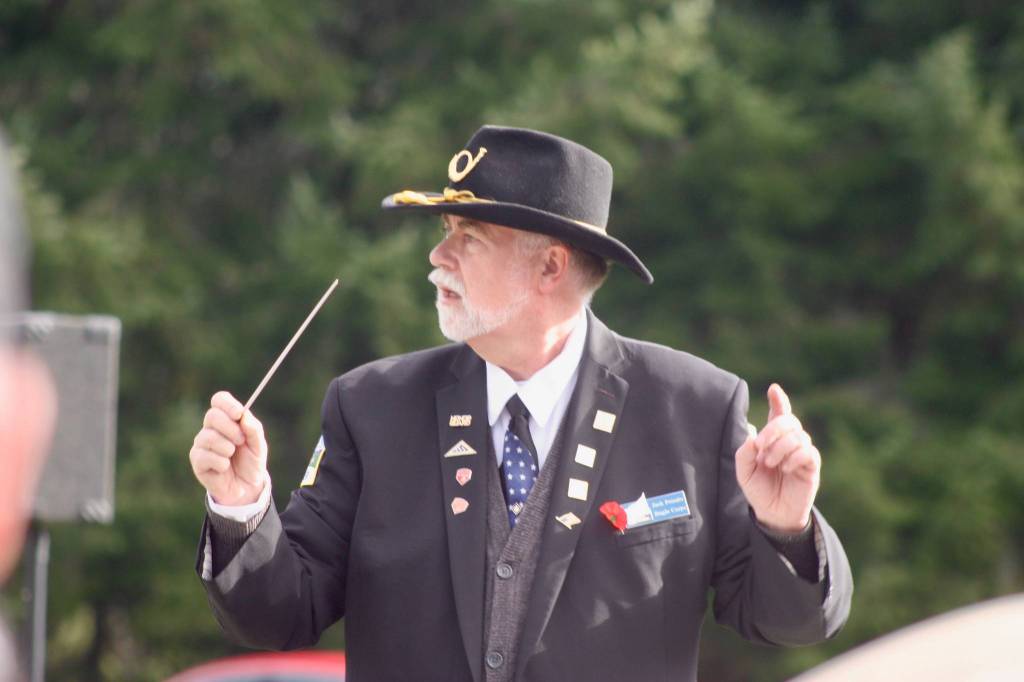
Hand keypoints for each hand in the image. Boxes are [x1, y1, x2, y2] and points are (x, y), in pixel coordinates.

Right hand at [189, 391, 267, 505]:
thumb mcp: (259, 445)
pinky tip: (224, 467)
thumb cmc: (251, 462)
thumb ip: (253, 429)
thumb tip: (244, 416)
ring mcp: (202, 444)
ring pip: (208, 437)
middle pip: (212, 415)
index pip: (219, 400)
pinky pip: (205, 456)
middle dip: (230, 428)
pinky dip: (220, 462)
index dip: (227, 404)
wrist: (247, 487)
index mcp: (227, 419)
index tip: (238, 414)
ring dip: (227, 448)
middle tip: (241, 441)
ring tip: (232, 456)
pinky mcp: (197, 460)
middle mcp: (211, 428)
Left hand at [735, 384, 819, 532]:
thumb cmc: (758, 488)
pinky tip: (785, 468)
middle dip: (773, 429)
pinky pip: (808, 452)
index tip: (773, 389)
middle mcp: (790, 441)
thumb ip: (745, 452)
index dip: (779, 400)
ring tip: (770, 464)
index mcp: (773, 438)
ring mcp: (802, 452)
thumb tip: (753, 435)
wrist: (772, 513)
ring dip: (780, 448)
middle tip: (761, 448)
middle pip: (789, 420)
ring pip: (798, 436)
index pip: (779, 413)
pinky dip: (794, 457)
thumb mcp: (744, 470)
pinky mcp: (812, 466)